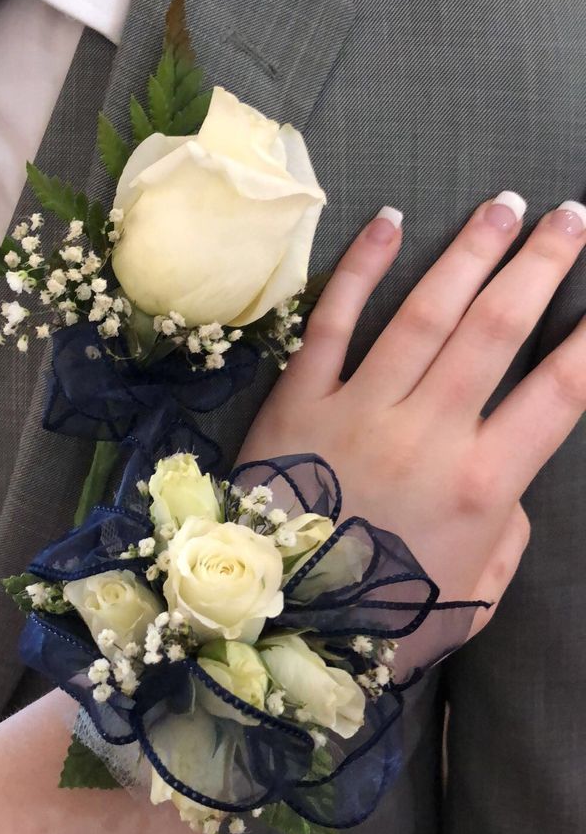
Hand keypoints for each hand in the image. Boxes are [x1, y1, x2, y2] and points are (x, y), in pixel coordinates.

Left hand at [239, 196, 585, 635]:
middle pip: (496, 330)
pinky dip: (361, 270)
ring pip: (424, 313)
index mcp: (482, 485)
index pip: (560, 394)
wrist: (277, 627)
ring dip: (470, 254)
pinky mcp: (298, 401)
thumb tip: (507, 481)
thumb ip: (506, 530)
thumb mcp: (476, 593)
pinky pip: (331, 323)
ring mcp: (359, 410)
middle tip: (571, 216)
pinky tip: (390, 221)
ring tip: (505, 205)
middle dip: (540, 265)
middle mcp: (428, 434)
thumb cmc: (385, 617)